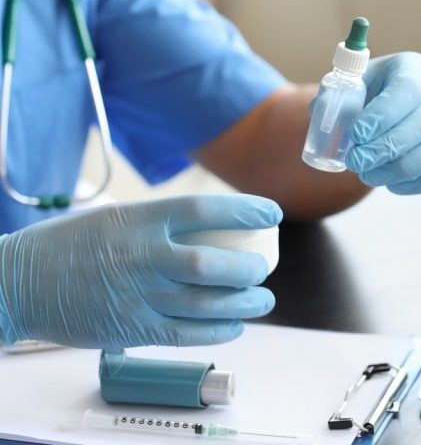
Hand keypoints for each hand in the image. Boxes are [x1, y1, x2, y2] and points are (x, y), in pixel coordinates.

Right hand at [0, 194, 280, 349]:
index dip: (245, 210)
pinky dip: (217, 330)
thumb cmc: (68, 245)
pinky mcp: (130, 328)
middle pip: (213, 263)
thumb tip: (212, 227)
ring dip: (244, 303)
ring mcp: (136, 294)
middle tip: (263, 268)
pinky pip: (185, 333)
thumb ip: (159, 223)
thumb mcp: (114, 217)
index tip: (272, 213)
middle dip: (249, 267)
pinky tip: (235, 325)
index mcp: (137, 218)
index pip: (204, 209)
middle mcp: (140, 255)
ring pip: (206, 302)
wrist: (16, 282)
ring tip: (263, 300)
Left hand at [346, 52, 420, 193]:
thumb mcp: (345, 88)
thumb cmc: (362, 97)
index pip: (407, 88)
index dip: (383, 114)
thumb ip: (332, 99)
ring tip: (368, 175)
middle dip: (385, 148)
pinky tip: (391, 184)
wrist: (379, 113)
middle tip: (355, 162)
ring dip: (400, 169)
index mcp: (413, 68)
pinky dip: (419, 183)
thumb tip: (324, 115)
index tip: (356, 134)